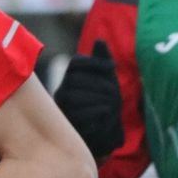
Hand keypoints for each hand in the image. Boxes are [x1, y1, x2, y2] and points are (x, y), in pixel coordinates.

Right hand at [53, 40, 123, 159]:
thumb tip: (100, 41)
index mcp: (70, 79)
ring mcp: (63, 109)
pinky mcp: (69, 127)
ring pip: (77, 97)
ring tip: (111, 107)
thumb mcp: (106, 81)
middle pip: (77, 80)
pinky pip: (81, 115)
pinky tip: (105, 117)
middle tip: (115, 94)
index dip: (95, 62)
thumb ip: (102, 61)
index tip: (113, 67)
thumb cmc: (104, 104)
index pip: (76, 62)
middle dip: (101, 85)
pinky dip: (99, 115)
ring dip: (100, 100)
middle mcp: (61, 92)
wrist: (102, 136)